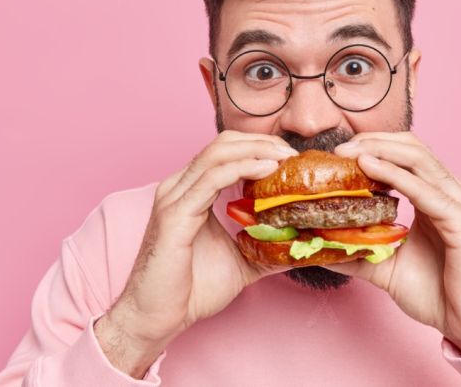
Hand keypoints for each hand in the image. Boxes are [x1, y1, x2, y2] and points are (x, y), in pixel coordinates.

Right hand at [94, 130, 295, 376]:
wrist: (157, 318)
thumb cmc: (191, 290)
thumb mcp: (241, 261)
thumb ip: (267, 247)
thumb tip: (303, 244)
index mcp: (190, 192)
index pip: (226, 152)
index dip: (259, 147)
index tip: (291, 158)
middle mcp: (179, 187)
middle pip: (223, 144)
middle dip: (262, 142)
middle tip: (293, 154)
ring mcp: (174, 197)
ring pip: (218, 153)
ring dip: (257, 150)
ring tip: (285, 158)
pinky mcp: (175, 213)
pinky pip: (211, 178)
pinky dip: (242, 168)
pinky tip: (266, 170)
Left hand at [332, 132, 460, 358]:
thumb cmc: (439, 294)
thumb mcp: (388, 268)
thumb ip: (358, 253)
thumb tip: (319, 247)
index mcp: (436, 196)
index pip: (405, 156)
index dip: (372, 148)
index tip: (338, 155)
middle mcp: (450, 192)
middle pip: (411, 148)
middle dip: (373, 142)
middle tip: (339, 149)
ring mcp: (459, 202)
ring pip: (418, 159)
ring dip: (381, 151)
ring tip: (349, 153)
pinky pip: (425, 190)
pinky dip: (396, 175)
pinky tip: (370, 168)